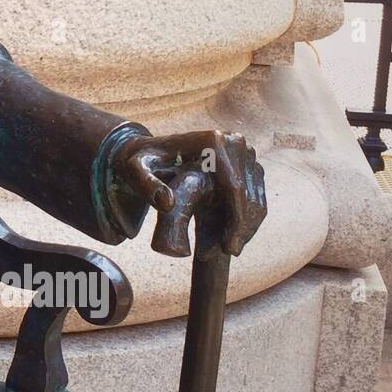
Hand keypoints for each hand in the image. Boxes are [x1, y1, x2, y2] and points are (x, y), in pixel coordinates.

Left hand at [115, 129, 266, 257]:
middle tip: (231, 251)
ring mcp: (242, 148)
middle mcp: (232, 140)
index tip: (228, 247)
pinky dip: (248, 215)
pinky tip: (233, 234)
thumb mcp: (136, 172)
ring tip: (230, 247)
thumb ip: (147, 185)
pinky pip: (254, 191)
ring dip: (248, 224)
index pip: (234, 186)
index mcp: (213, 142)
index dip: (235, 220)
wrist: (151, 151)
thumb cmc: (141, 163)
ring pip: (255, 193)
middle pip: (248, 191)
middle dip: (243, 226)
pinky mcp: (245, 158)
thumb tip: (168, 204)